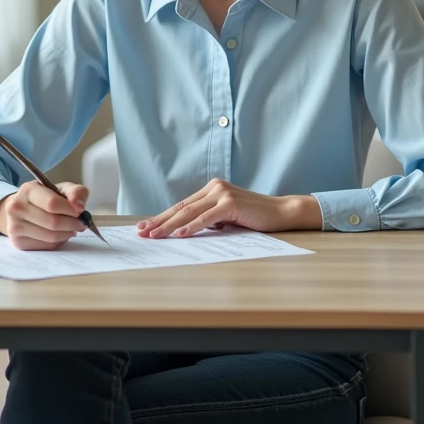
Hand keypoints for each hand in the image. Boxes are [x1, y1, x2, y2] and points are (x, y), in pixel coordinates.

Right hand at [0, 181, 88, 250]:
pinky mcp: (18, 242)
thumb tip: (79, 206)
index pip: (52, 203)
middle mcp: (16, 208)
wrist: (21, 210)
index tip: (81, 211)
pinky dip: (59, 242)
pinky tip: (60, 234)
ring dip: (68, 234)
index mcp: (28, 190)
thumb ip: (75, 192)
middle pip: (53, 222)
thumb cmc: (45, 198)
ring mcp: (15, 227)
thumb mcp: (61, 189)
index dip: (71, 209)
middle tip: (81, 223)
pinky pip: (47, 246)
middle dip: (73, 224)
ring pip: (51, 237)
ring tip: (71, 228)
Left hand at [137, 178, 321, 238]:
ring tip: (154, 235)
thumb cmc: (255, 218)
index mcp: (212, 189)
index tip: (146, 227)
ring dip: (169, 226)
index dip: (162, 217)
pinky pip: (206, 218)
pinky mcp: (231, 203)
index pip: (182, 206)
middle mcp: (215, 188)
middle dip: (159, 221)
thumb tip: (186, 231)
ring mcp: (223, 194)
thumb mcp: (227, 218)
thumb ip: (209, 220)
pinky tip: (178, 235)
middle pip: (181, 208)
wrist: (281, 213)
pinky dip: (191, 227)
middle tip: (142, 232)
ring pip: (189, 213)